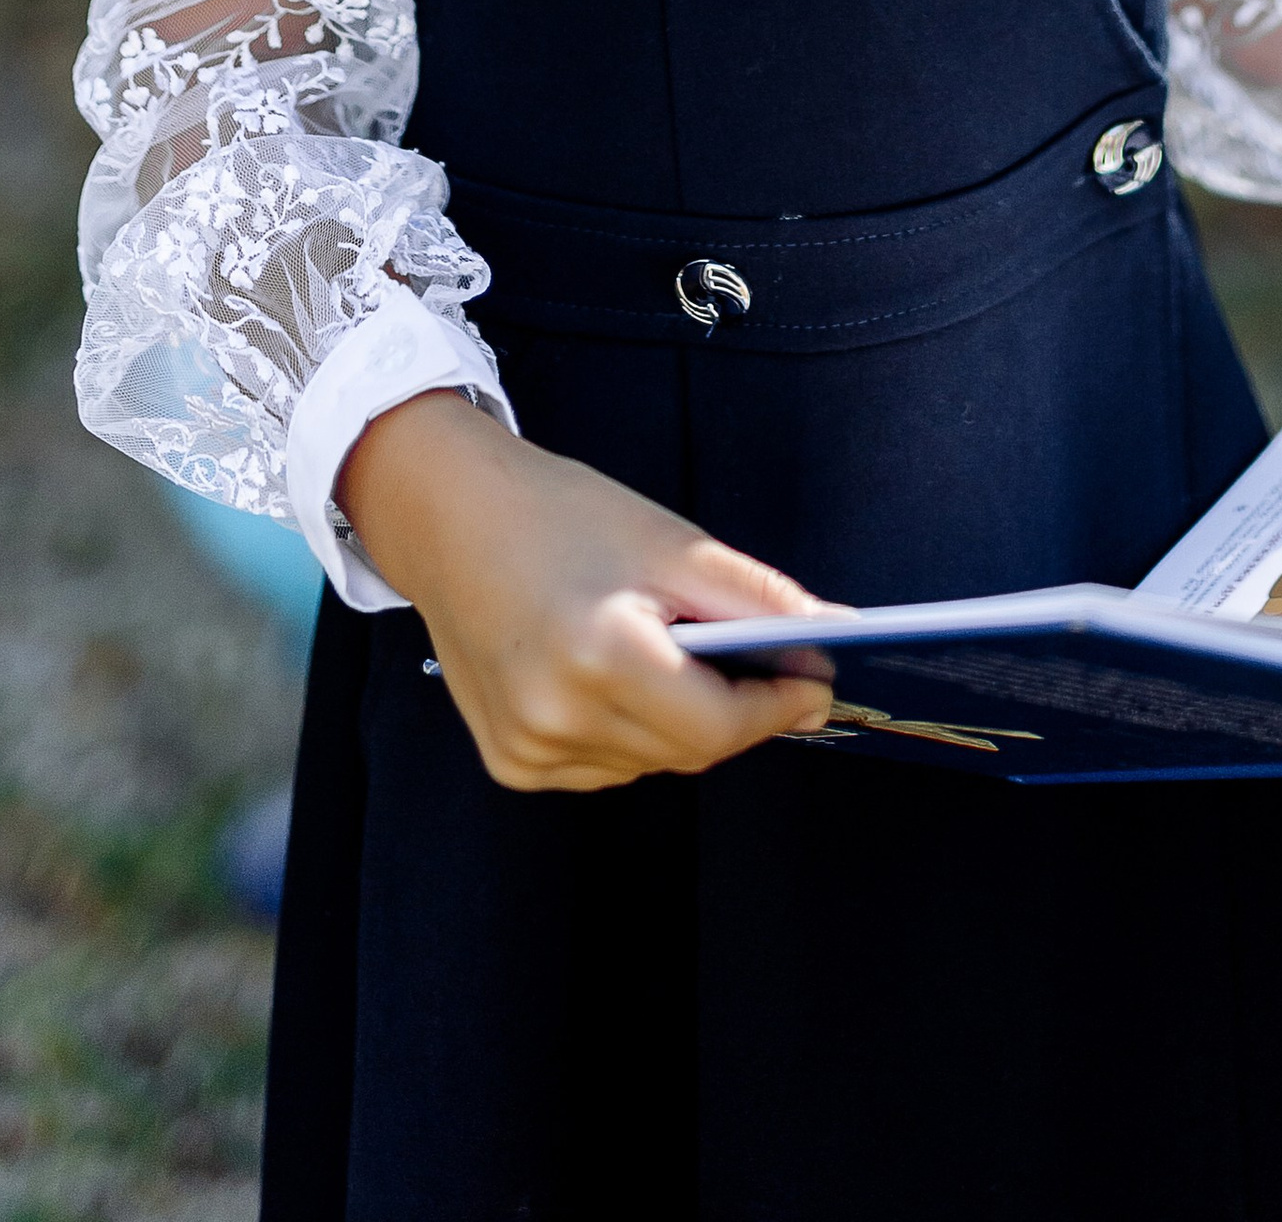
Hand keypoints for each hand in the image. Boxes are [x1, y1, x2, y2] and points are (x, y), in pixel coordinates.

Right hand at [338, 392, 834, 790]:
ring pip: (651, 761)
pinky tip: (614, 674)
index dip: (778, 706)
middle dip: (738, 711)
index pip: (718, 725)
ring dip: (682, 721)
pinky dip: (631, 731)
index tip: (819, 682)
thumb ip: (757, 599)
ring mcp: (526, 749)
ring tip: (671, 651)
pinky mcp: (510, 763)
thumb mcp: (670, 543)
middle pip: (689, 749)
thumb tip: (832, 638)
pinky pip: (605, 765)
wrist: (449, 519)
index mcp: (598, 655)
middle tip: (769, 663)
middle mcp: (555, 717)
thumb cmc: (560, 515)